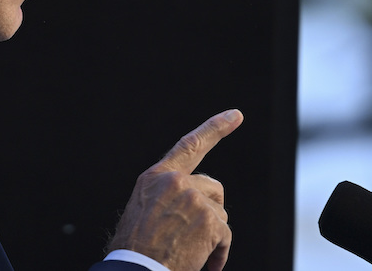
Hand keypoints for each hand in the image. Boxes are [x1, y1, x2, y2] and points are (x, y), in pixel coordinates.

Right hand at [107, 109, 243, 270]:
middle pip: (212, 188)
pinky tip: (205, 264)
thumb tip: (196, 198)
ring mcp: (193, 199)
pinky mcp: (209, 220)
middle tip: (192, 234)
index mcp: (156, 177)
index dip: (215, 128)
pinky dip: (218, 254)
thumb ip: (168, 194)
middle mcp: (175, 181)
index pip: (190, 145)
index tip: (235, 115)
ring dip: (211, 235)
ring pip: (220, 214)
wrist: (136, 268)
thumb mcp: (144, 209)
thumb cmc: (137, 247)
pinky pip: (225, 236)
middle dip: (209, 211)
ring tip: (189, 250)